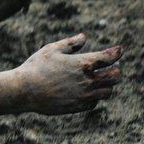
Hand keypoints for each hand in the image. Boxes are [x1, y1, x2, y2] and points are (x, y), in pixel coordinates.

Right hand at [0, 33, 121, 116]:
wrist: (25, 91)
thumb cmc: (36, 67)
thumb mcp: (51, 49)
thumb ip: (70, 43)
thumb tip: (84, 37)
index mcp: (82, 64)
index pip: (108, 57)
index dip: (116, 53)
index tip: (118, 50)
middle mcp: (87, 80)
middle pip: (114, 76)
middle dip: (116, 69)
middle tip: (114, 66)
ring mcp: (84, 95)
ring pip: (107, 91)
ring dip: (108, 84)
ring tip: (103, 79)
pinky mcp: (78, 106)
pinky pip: (95, 102)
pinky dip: (95, 95)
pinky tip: (89, 91)